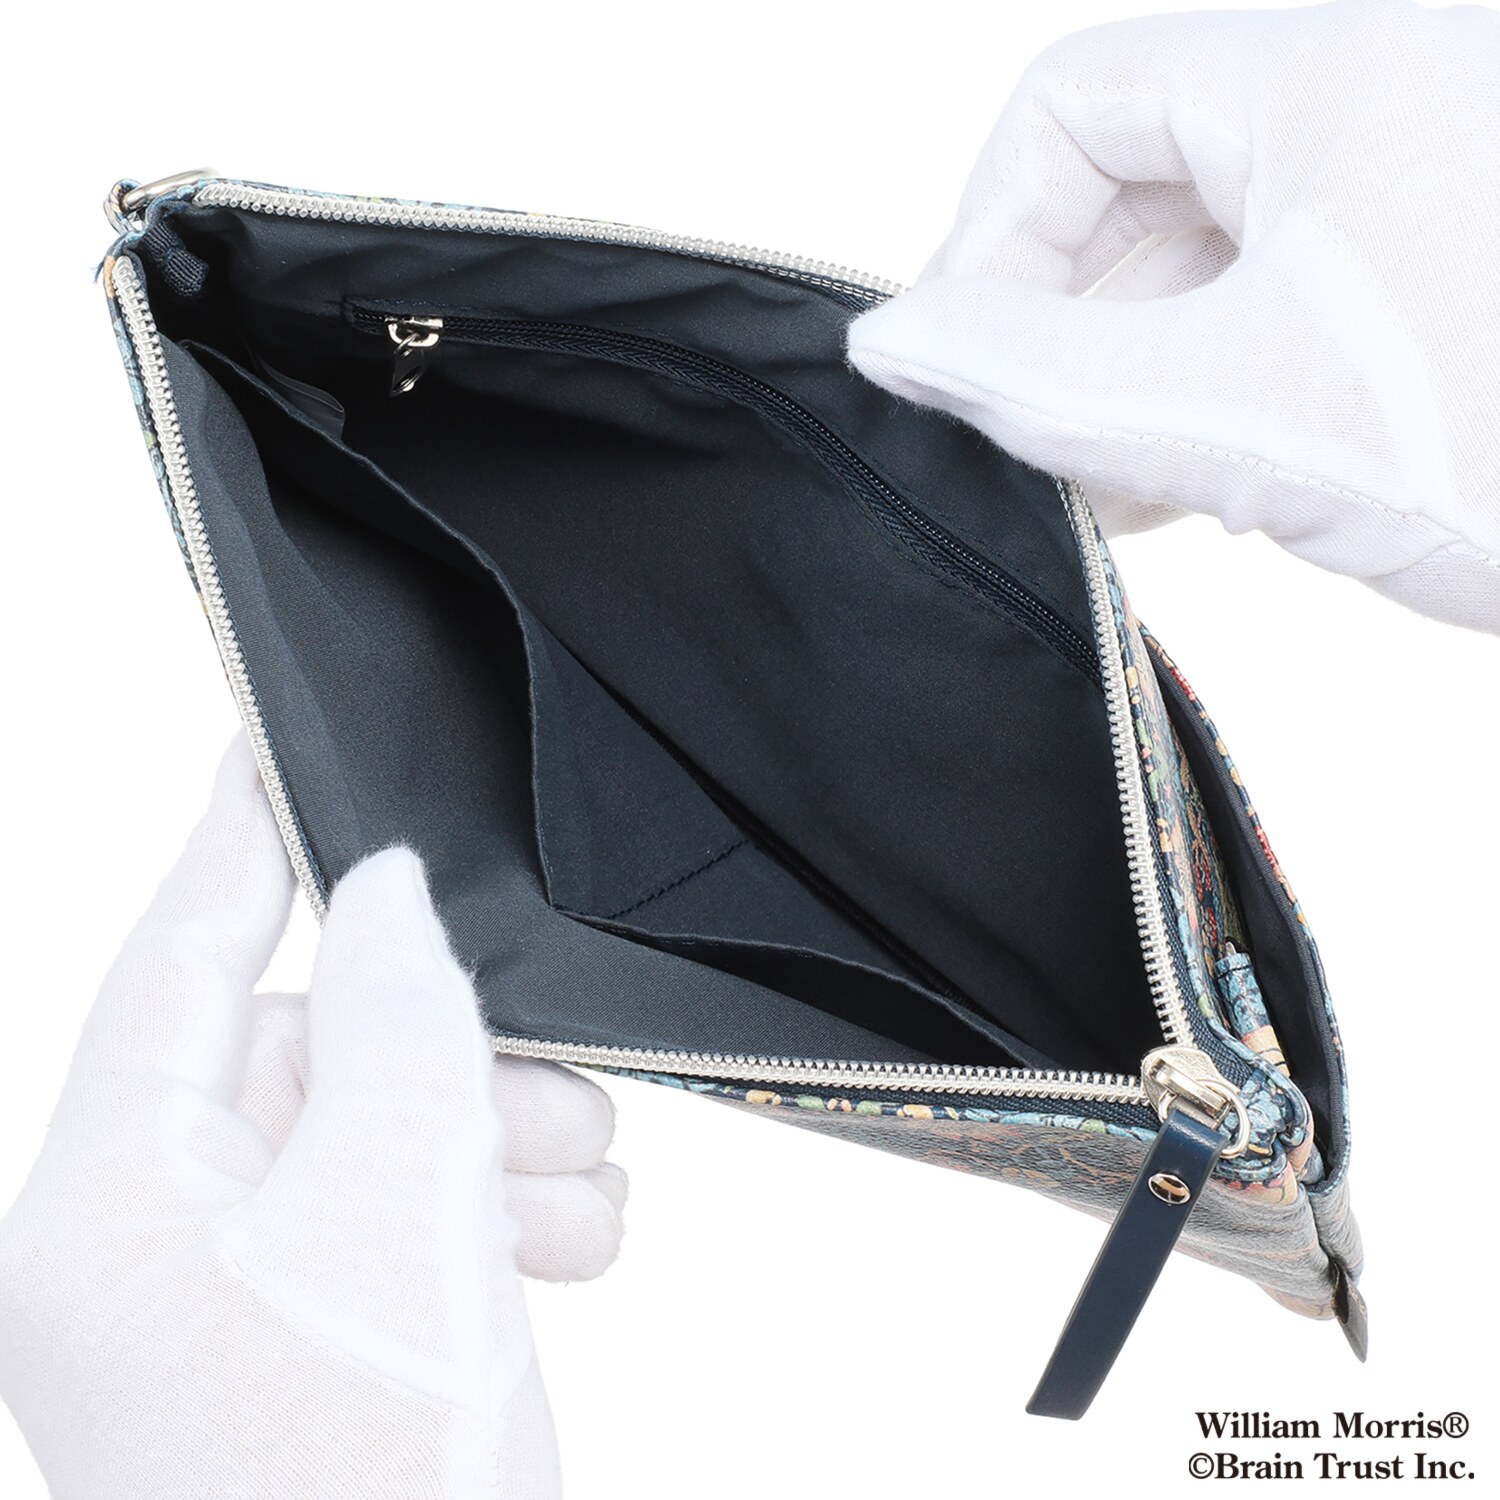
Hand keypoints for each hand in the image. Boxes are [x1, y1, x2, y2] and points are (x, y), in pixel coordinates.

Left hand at [0, 737, 624, 1497]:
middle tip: (562, 1086)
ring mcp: (222, 1313)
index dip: (243, 843)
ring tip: (586, 1184)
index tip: (284, 744)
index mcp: (113, 1204)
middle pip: (303, 1060)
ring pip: (363, 1142)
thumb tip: (386, 897)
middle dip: (447, 1054)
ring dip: (487, 1138)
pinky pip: (387, 1222)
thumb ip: (397, 1025)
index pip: (179, 963)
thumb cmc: (374, 1488)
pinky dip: (482, 1211)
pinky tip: (566, 1244)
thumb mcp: (405, 1215)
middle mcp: (146, 1250)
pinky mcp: (299, 1353)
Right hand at [849, 0, 1499, 632]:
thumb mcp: (1241, 415)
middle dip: (1058, 324)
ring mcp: (1406, 191)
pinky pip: (1267, 306)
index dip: (986, 235)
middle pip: (1130, 182)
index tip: (959, 370)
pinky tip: (1183, 484)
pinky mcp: (1427, 278)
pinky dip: (1203, 390)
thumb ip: (1036, 378)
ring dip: (1125, 374)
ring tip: (1105, 488)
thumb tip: (887, 343)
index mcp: (1329, 69)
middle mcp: (1372, 100)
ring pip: (1196, 257)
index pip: (1072, 103)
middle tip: (1026, 449)